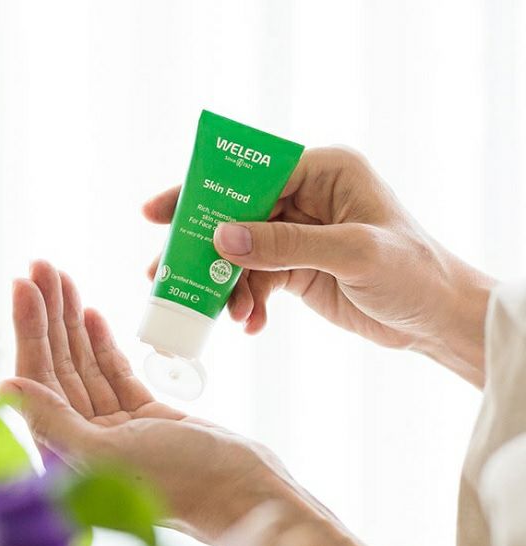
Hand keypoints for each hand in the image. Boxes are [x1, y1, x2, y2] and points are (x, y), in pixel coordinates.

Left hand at [0, 260, 436, 545]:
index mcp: (68, 453)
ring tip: (65, 281)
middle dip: (51, 314)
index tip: (25, 283)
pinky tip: (94, 315)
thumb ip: (55, 423)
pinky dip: (103, 343)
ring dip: (74, 322)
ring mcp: (117, 427)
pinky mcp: (145, 417)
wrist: (244, 491)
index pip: (39, 378)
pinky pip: (115, 373)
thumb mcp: (112, 453)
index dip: (30, 329)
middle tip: (42, 265)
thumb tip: (5, 386)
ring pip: (86, 364)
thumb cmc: (183, 483)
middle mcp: (85, 439)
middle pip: (60, 365)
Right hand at [144, 148, 493, 386]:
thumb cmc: (412, 273)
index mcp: (326, 172)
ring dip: (228, 284)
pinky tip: (251, 323)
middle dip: (204, 245)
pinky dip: (249, 301)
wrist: (434, 319)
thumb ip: (286, 245)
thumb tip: (222, 238)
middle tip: (163, 269)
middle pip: (239, 213)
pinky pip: (258, 279)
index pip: (254, 173)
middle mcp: (308, 198)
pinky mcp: (297, 268)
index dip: (206, 190)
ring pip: (244, 252)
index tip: (161, 212)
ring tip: (224, 314)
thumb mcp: (353, 253)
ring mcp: (300, 235)